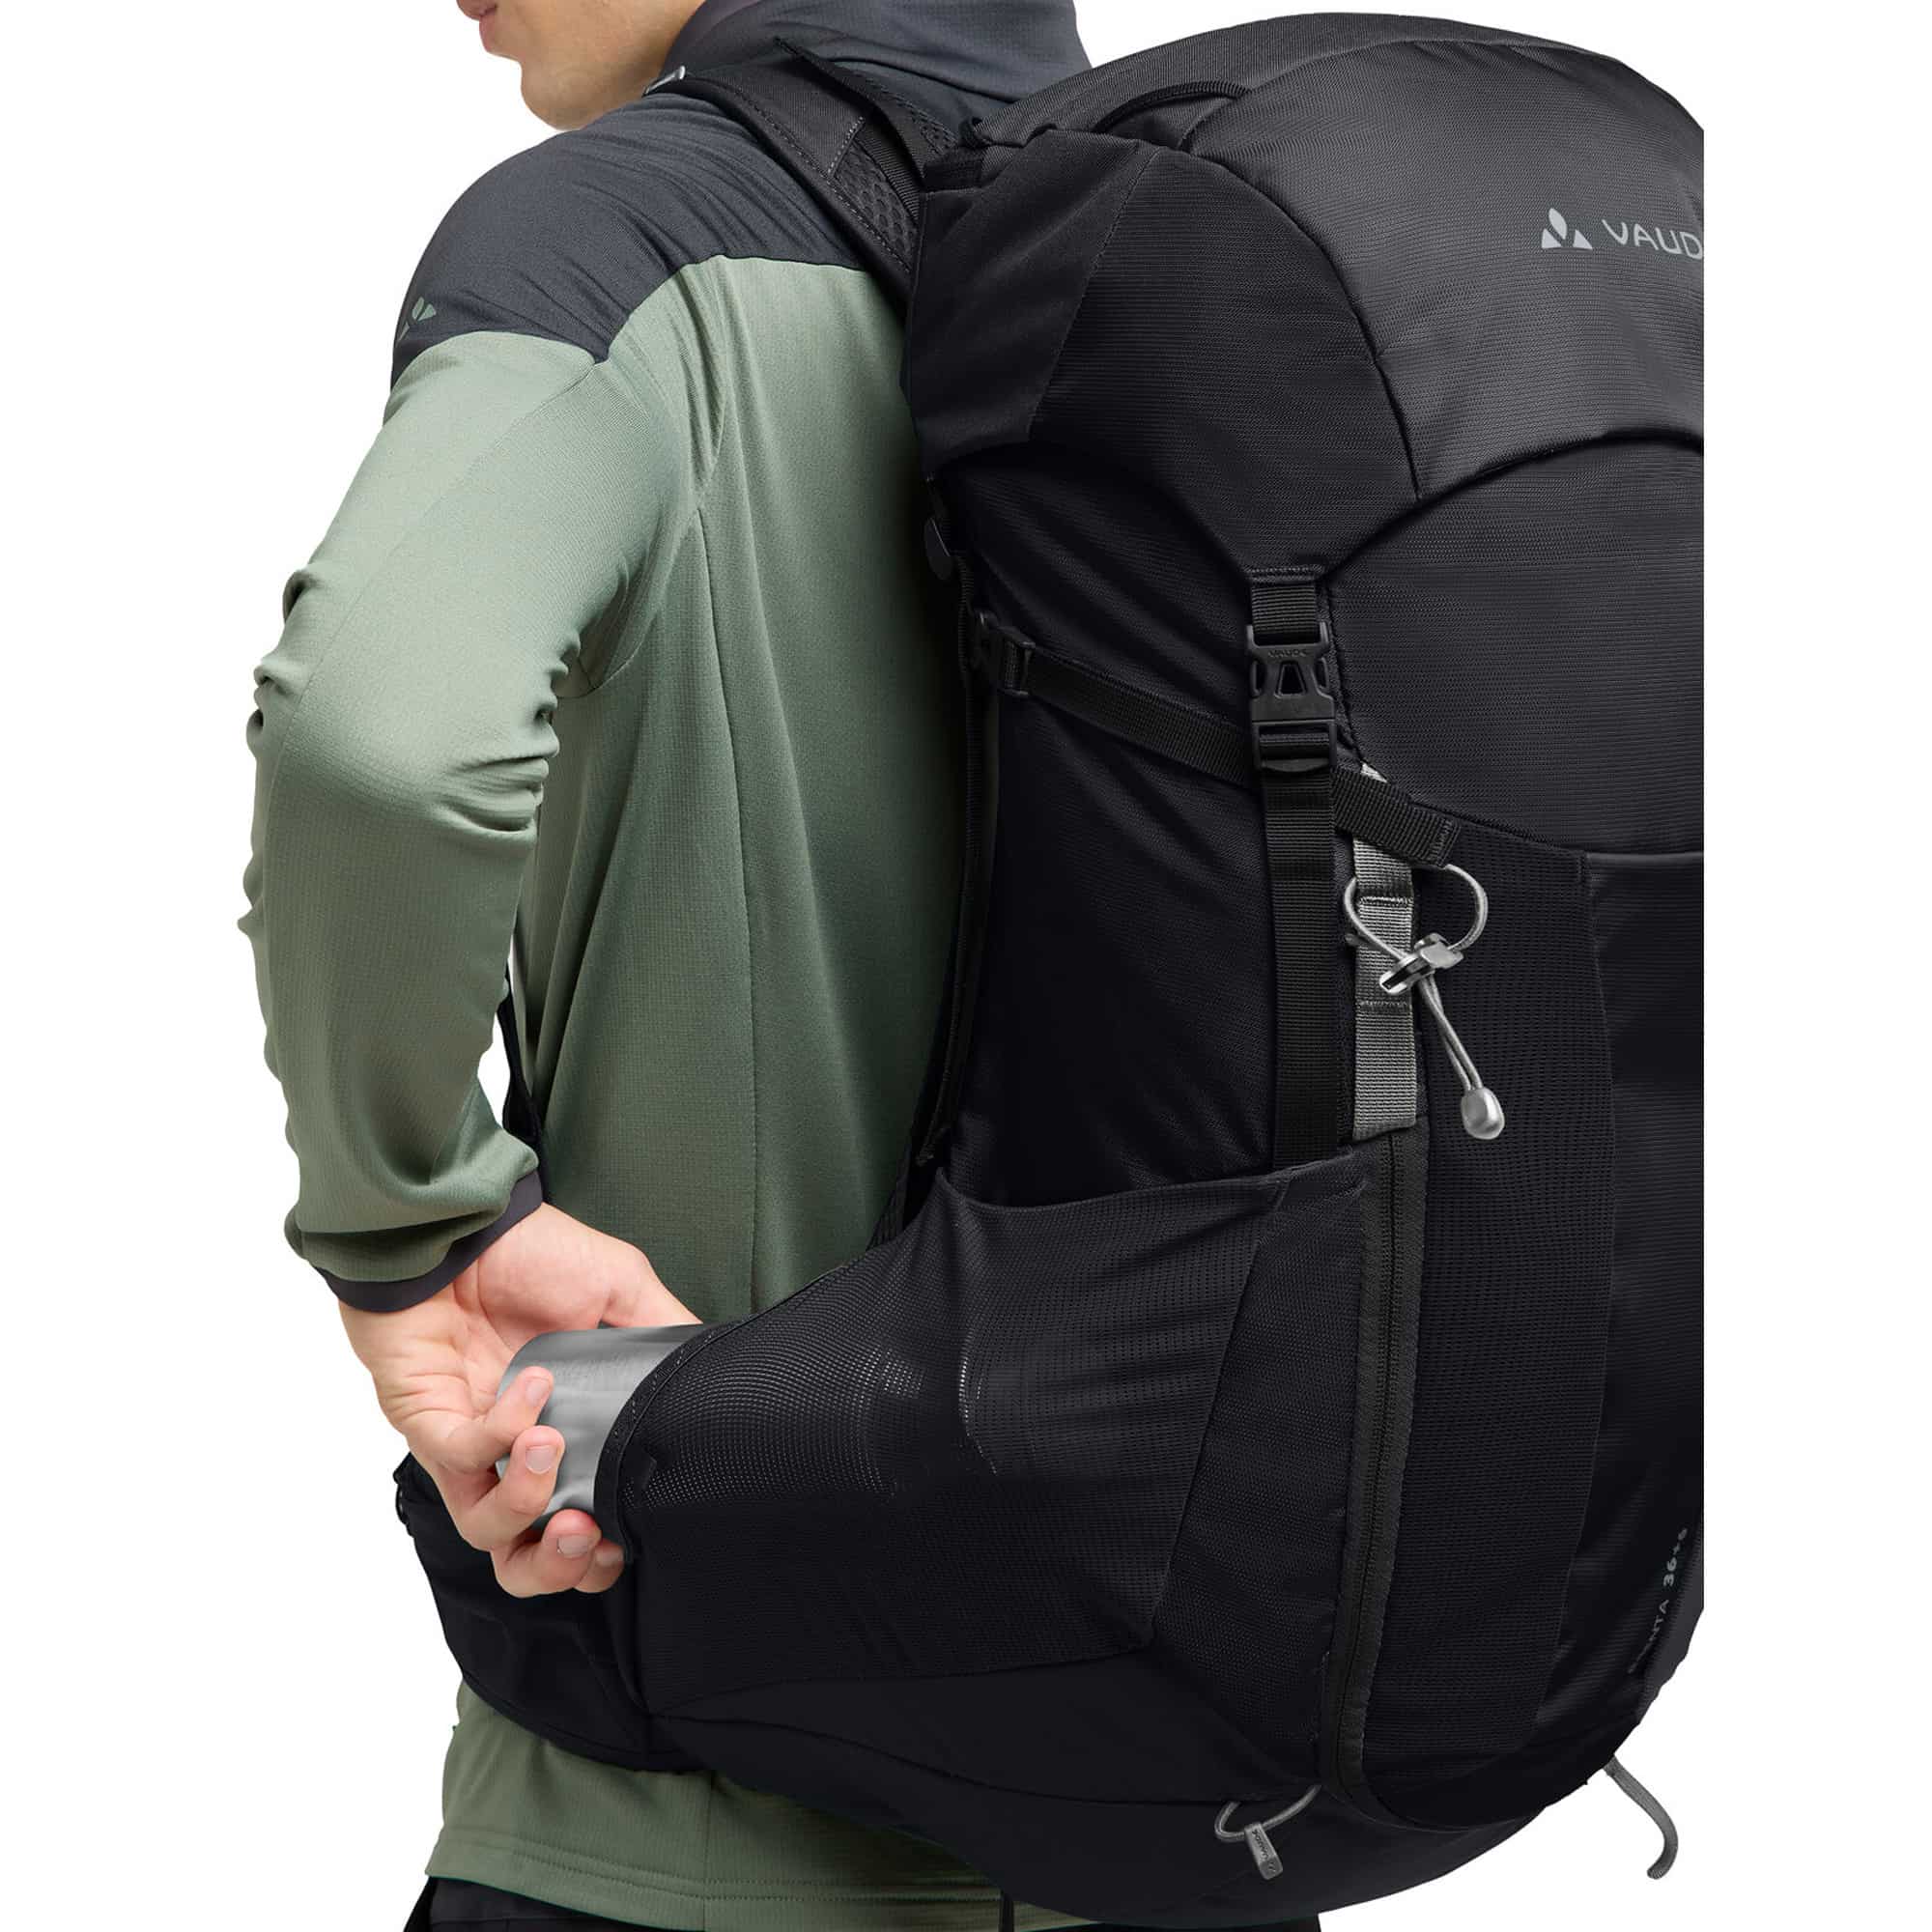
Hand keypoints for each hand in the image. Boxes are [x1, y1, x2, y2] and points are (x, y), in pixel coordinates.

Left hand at [341, 1202, 692, 1595]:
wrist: (461, 1220)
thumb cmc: (533, 1253)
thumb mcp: (622, 1289)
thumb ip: (663, 1337)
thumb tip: (710, 1378)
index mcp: (562, 1434)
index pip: (577, 1526)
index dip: (602, 1554)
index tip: (628, 1535)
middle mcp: (511, 1453)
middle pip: (523, 1560)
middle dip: (559, 1567)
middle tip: (588, 1531)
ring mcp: (465, 1442)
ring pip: (484, 1529)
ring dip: (527, 1502)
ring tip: (554, 1448)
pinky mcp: (427, 1419)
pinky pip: (462, 1455)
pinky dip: (503, 1428)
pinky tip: (535, 1384)